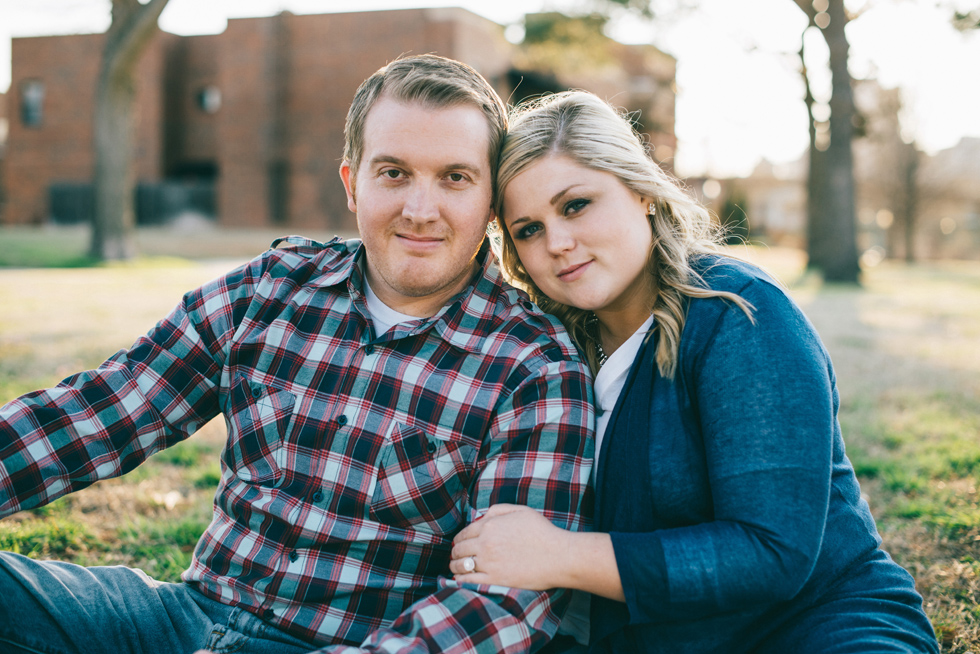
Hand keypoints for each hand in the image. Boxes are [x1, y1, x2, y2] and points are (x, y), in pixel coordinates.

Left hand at [450, 504, 568, 590]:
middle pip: (459, 549)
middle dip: (455, 552)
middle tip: (456, 556)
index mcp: (490, 525)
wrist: (558, 556)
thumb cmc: (542, 532)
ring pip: (461, 565)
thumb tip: (481, 516)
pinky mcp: (494, 580)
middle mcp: (485, 543)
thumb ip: (498, 509)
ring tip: (456, 567)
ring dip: (455, 565)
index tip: (459, 544)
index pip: (464, 532)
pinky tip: (460, 579)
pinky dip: (460, 579)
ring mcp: (488, 562)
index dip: (459, 539)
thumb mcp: (521, 510)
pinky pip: (468, 580)